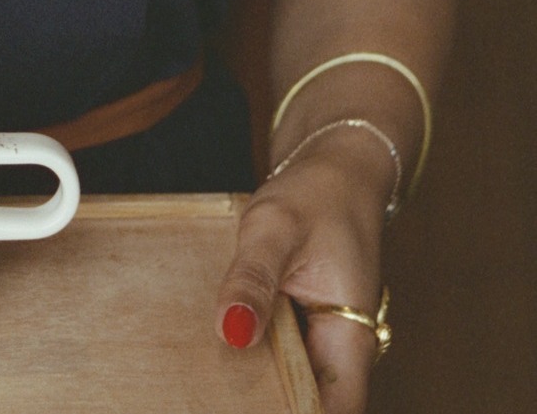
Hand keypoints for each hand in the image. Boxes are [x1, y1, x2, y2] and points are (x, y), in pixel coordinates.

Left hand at [215, 134, 393, 413]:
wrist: (334, 168)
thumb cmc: (315, 194)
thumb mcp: (274, 226)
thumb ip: (253, 278)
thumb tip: (231, 332)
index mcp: (350, 334)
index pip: (335, 407)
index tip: (248, 408)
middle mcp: (341, 346)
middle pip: (309, 401)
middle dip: (266, 404)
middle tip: (212, 398)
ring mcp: (321, 336)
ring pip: (292, 381)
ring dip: (258, 383)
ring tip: (207, 383)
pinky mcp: (302, 324)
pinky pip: (281, 355)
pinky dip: (254, 354)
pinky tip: (217, 348)